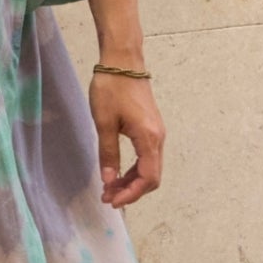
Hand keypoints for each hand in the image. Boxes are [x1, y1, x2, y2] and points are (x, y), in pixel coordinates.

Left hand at [89, 71, 163, 206]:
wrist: (123, 61)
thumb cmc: (112, 88)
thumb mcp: (104, 123)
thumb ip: (108, 154)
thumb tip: (109, 181)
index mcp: (148, 138)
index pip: (148, 178)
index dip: (131, 194)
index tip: (112, 201)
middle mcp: (158, 138)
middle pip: (152, 176)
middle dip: (131, 191)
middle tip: (107, 197)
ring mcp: (157, 133)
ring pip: (150, 168)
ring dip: (132, 181)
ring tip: (109, 187)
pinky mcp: (151, 128)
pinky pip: (147, 157)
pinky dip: (134, 169)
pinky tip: (118, 171)